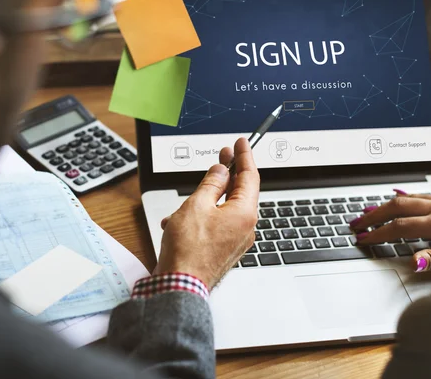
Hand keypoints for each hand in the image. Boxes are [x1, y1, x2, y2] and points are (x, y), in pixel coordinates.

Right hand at [153, 138, 259, 289]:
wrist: (180, 286)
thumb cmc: (188, 250)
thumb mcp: (197, 205)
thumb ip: (211, 184)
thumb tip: (221, 171)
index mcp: (244, 213)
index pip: (250, 176)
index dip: (244, 156)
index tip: (241, 143)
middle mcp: (245, 227)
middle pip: (240, 192)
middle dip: (228, 174)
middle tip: (223, 155)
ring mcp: (236, 240)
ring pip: (224, 209)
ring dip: (206, 200)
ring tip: (187, 200)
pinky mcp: (225, 249)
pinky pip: (217, 224)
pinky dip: (201, 217)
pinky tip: (181, 221)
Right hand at [350, 191, 430, 271]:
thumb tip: (411, 260)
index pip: (400, 227)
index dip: (378, 233)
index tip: (363, 238)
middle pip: (398, 205)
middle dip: (373, 213)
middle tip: (356, 221)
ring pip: (409, 197)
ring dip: (385, 204)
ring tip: (368, 210)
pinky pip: (423, 194)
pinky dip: (405, 196)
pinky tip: (399, 196)